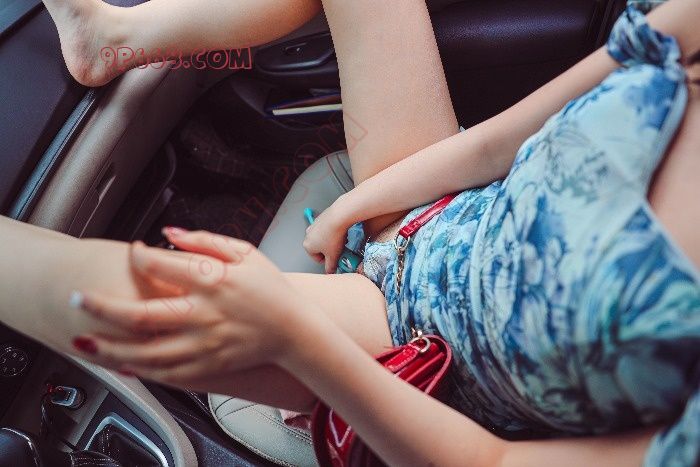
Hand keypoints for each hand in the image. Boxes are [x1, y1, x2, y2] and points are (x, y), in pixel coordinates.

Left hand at [71, 230, 315, 387]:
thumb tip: (169, 233)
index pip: (160, 265)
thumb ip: (206, 240)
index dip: (137, 256)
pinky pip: (166, 373)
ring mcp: (204, 344)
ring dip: (110, 347)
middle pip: (142, 314)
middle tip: (77, 300)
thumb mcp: (246, 253)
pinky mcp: (208, 366)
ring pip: (146, 351)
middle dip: (102, 307)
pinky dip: (139, 370)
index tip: (131, 251)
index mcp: (214, 281)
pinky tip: (120, 363)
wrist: (295, 332)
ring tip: (83, 340)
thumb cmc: (271, 291)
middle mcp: (204, 314)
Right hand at [303, 199, 352, 273]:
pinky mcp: (320, 218)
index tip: (335, 258)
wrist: (338, 217)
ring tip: (340, 240)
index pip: (317, 258)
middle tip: (338, 249)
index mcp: (307, 246)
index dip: (327, 260)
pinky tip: (339, 231)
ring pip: (323, 238)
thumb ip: (330, 267)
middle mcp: (308, 235)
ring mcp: (313, 225)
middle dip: (329, 250)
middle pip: (319, 248)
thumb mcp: (333, 256)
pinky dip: (332, 231)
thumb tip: (329, 272)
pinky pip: (326, 229)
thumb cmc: (333, 237)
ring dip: (330, 241)